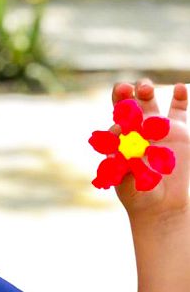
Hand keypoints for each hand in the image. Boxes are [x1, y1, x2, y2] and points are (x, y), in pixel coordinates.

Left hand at [112, 79, 188, 218]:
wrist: (160, 204)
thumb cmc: (137, 193)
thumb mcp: (124, 178)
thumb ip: (120, 160)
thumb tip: (118, 143)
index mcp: (120, 140)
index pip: (114, 121)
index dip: (111, 119)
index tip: (116, 123)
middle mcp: (136, 130)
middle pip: (128, 106)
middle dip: (124, 95)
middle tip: (124, 88)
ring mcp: (157, 129)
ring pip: (150, 103)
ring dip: (145, 92)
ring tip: (144, 87)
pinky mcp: (178, 131)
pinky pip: (179, 110)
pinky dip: (179, 97)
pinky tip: (177, 88)